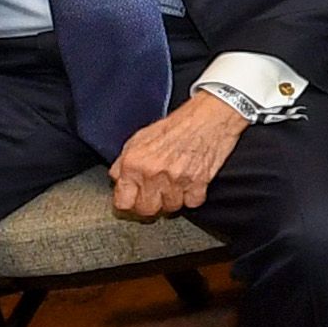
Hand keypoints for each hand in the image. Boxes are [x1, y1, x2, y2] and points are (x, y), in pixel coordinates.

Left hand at [101, 88, 248, 219]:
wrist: (209, 116)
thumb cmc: (177, 125)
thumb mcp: (139, 138)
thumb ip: (124, 162)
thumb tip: (118, 180)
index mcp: (134, 163)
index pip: (122, 203)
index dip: (129, 202)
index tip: (134, 200)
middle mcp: (152, 173)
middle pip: (147, 210)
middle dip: (151, 204)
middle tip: (156, 194)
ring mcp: (176, 179)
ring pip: (171, 208)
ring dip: (173, 199)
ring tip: (175, 184)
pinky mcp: (199, 182)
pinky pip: (192, 203)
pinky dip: (193, 196)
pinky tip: (191, 183)